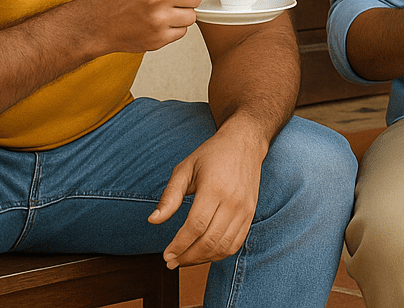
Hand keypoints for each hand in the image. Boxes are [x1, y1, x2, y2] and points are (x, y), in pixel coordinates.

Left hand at [148, 125, 263, 268]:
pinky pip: (236, 243)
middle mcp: (232, 201)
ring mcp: (244, 209)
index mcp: (214, 188)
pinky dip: (219, 254)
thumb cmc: (212, 154)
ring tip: (185, 259)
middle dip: (187, 257)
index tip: (167, 254)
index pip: (195, 226)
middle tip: (172, 261)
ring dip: (202, 259)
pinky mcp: (250, 213)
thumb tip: (153, 220)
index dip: (179, 245)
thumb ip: (170, 195)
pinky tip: (205, 253)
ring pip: (223, 246)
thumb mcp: (186, 168)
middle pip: (209, 241)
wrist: (244, 142)